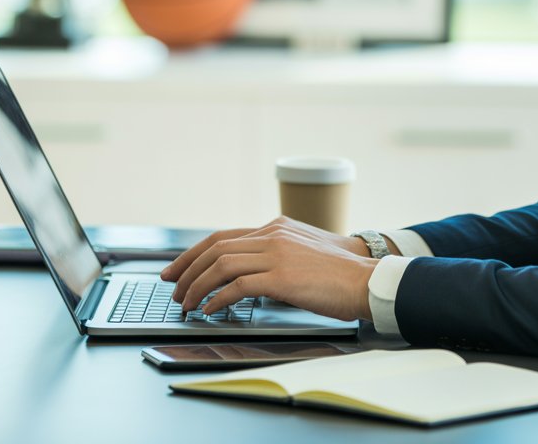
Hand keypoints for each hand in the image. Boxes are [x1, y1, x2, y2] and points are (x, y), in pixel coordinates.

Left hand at [160, 216, 377, 321]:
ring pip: (221, 265)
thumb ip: (277, 253)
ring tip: (186, 304)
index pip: (223, 236)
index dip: (194, 253)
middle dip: (186, 269)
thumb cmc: (340, 273)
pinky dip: (217, 299)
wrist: (367, 279)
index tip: (177, 269)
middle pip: (215, 248)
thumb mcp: (303, 251)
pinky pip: (237, 286)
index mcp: (276, 227)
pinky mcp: (282, 276)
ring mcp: (277, 254)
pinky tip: (210, 311)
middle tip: (171, 288)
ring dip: (196, 286)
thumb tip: (249, 274)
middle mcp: (273, 235)